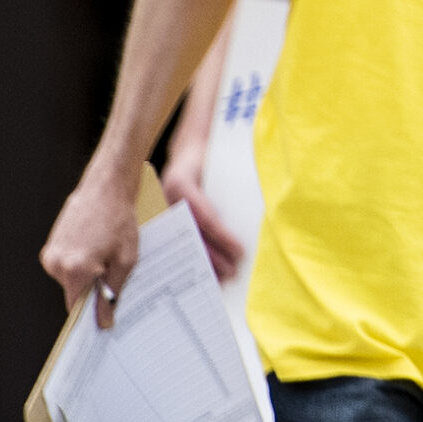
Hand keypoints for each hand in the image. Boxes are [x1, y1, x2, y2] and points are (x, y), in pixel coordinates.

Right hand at [42, 165, 142, 328]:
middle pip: (74, 293)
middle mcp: (56, 264)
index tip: (103, 323)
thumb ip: (113, 292)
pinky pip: (67, 264)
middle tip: (116, 281)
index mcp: (74, 270)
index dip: (91, 315)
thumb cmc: (121, 221)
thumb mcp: (126, 260)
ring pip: (71, 279)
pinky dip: (82, 262)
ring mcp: (50, 254)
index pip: (77, 308)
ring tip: (109, 256)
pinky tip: (99, 248)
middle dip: (94, 290)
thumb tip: (104, 321)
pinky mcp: (51, 245)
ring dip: (89, 274)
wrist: (106, 187)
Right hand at [159, 145, 247, 281]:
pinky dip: (193, 251)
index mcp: (182, 185)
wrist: (189, 145)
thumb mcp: (218, 164)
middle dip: (213, 256)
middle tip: (232, 273)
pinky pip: (180, 236)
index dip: (222, 237)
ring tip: (221, 277)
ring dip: (203, 259)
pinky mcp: (167, 211)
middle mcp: (169, 197)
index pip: (205, 217)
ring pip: (184, 239)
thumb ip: (229, 187)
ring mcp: (165, 206)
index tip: (239, 252)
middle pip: (194, 234)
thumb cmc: (209, 153)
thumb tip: (257, 210)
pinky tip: (204, 267)